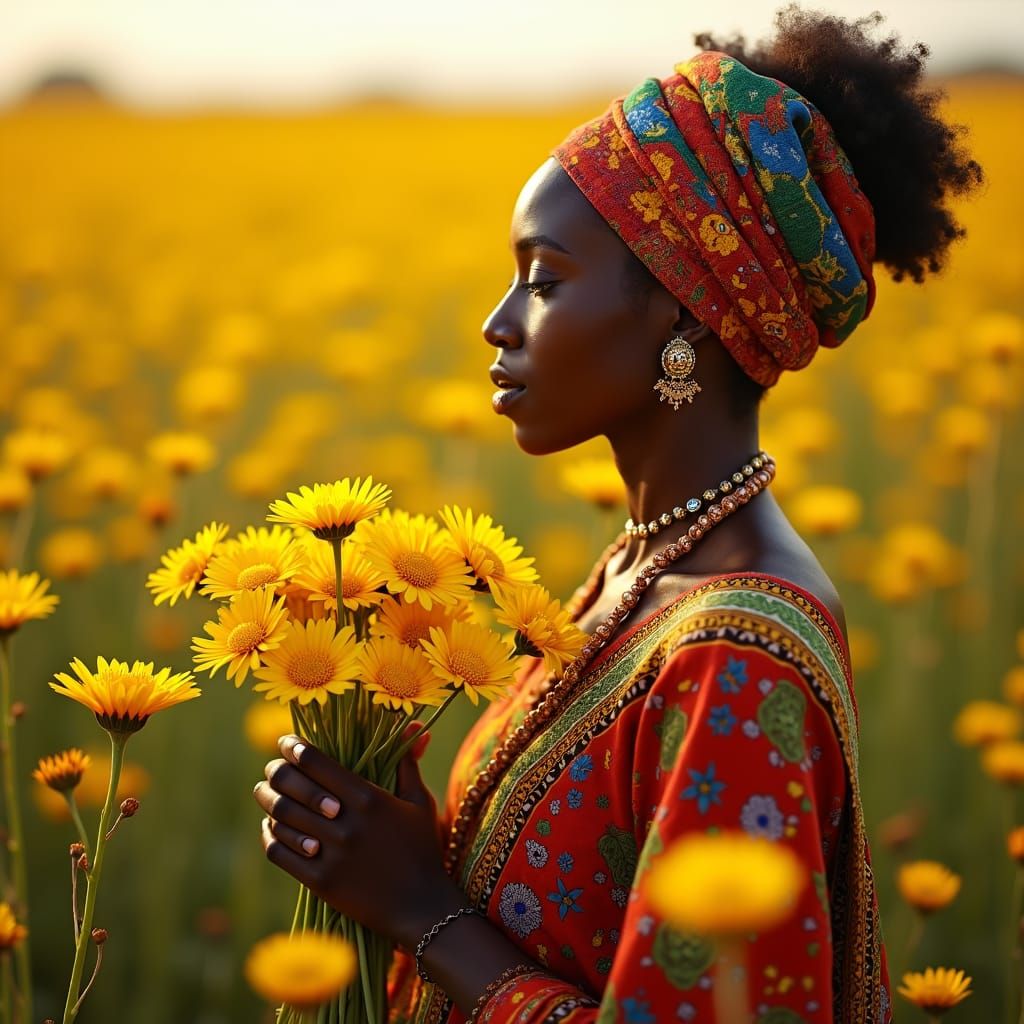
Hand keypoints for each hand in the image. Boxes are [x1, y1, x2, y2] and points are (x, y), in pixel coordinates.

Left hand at [253, 724, 464, 947]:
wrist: (422, 908)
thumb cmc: (423, 850)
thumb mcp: (419, 803)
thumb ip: (407, 764)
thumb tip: (414, 727)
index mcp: (368, 798)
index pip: (317, 762)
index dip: (295, 748)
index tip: (287, 743)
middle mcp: (346, 823)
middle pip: (291, 787)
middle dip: (275, 771)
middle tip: (273, 768)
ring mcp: (331, 854)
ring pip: (280, 818)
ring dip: (268, 802)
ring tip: (265, 793)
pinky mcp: (320, 882)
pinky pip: (279, 852)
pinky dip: (269, 836)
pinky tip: (271, 828)